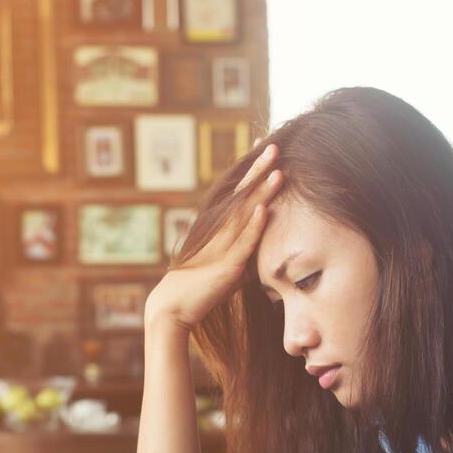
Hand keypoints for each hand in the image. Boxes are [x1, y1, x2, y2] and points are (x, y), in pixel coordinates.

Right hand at [143, 143, 283, 331]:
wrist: (174, 307)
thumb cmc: (202, 289)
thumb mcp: (231, 269)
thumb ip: (248, 255)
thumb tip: (267, 252)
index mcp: (221, 228)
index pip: (241, 193)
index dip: (254, 171)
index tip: (266, 148)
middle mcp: (220, 231)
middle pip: (243, 194)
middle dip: (258, 169)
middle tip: (274, 145)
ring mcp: (223, 246)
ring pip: (245, 213)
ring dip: (261, 191)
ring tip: (277, 170)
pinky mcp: (227, 265)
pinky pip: (243, 242)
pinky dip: (254, 225)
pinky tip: (264, 209)